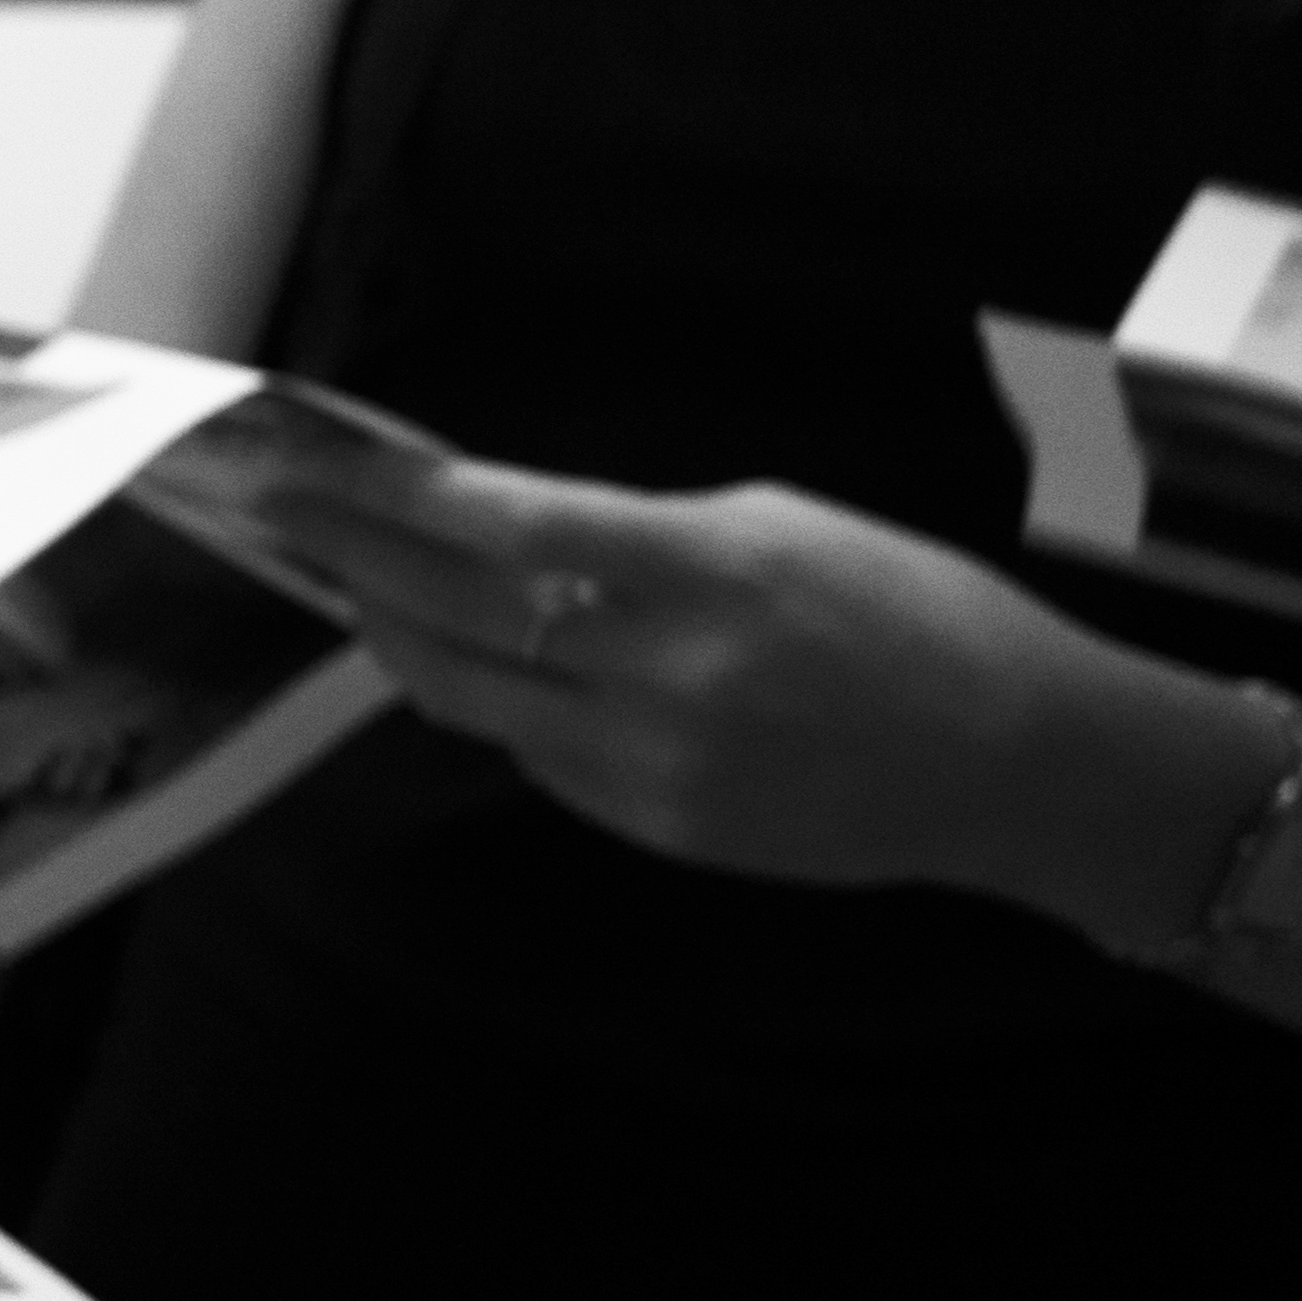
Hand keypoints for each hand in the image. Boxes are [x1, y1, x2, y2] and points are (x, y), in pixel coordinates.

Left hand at [276, 463, 1105, 889]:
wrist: (1011, 762)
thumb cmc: (911, 614)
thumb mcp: (782, 529)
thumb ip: (641, 537)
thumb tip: (514, 539)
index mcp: (710, 570)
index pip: (510, 530)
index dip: (392, 501)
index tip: (308, 474)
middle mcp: (669, 673)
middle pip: (460, 619)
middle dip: (360, 564)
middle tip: (290, 523)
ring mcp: (655, 763)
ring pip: (471, 701)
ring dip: (399, 641)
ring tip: (354, 592)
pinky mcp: (654, 826)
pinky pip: (536, 758)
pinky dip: (494, 707)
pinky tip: (468, 669)